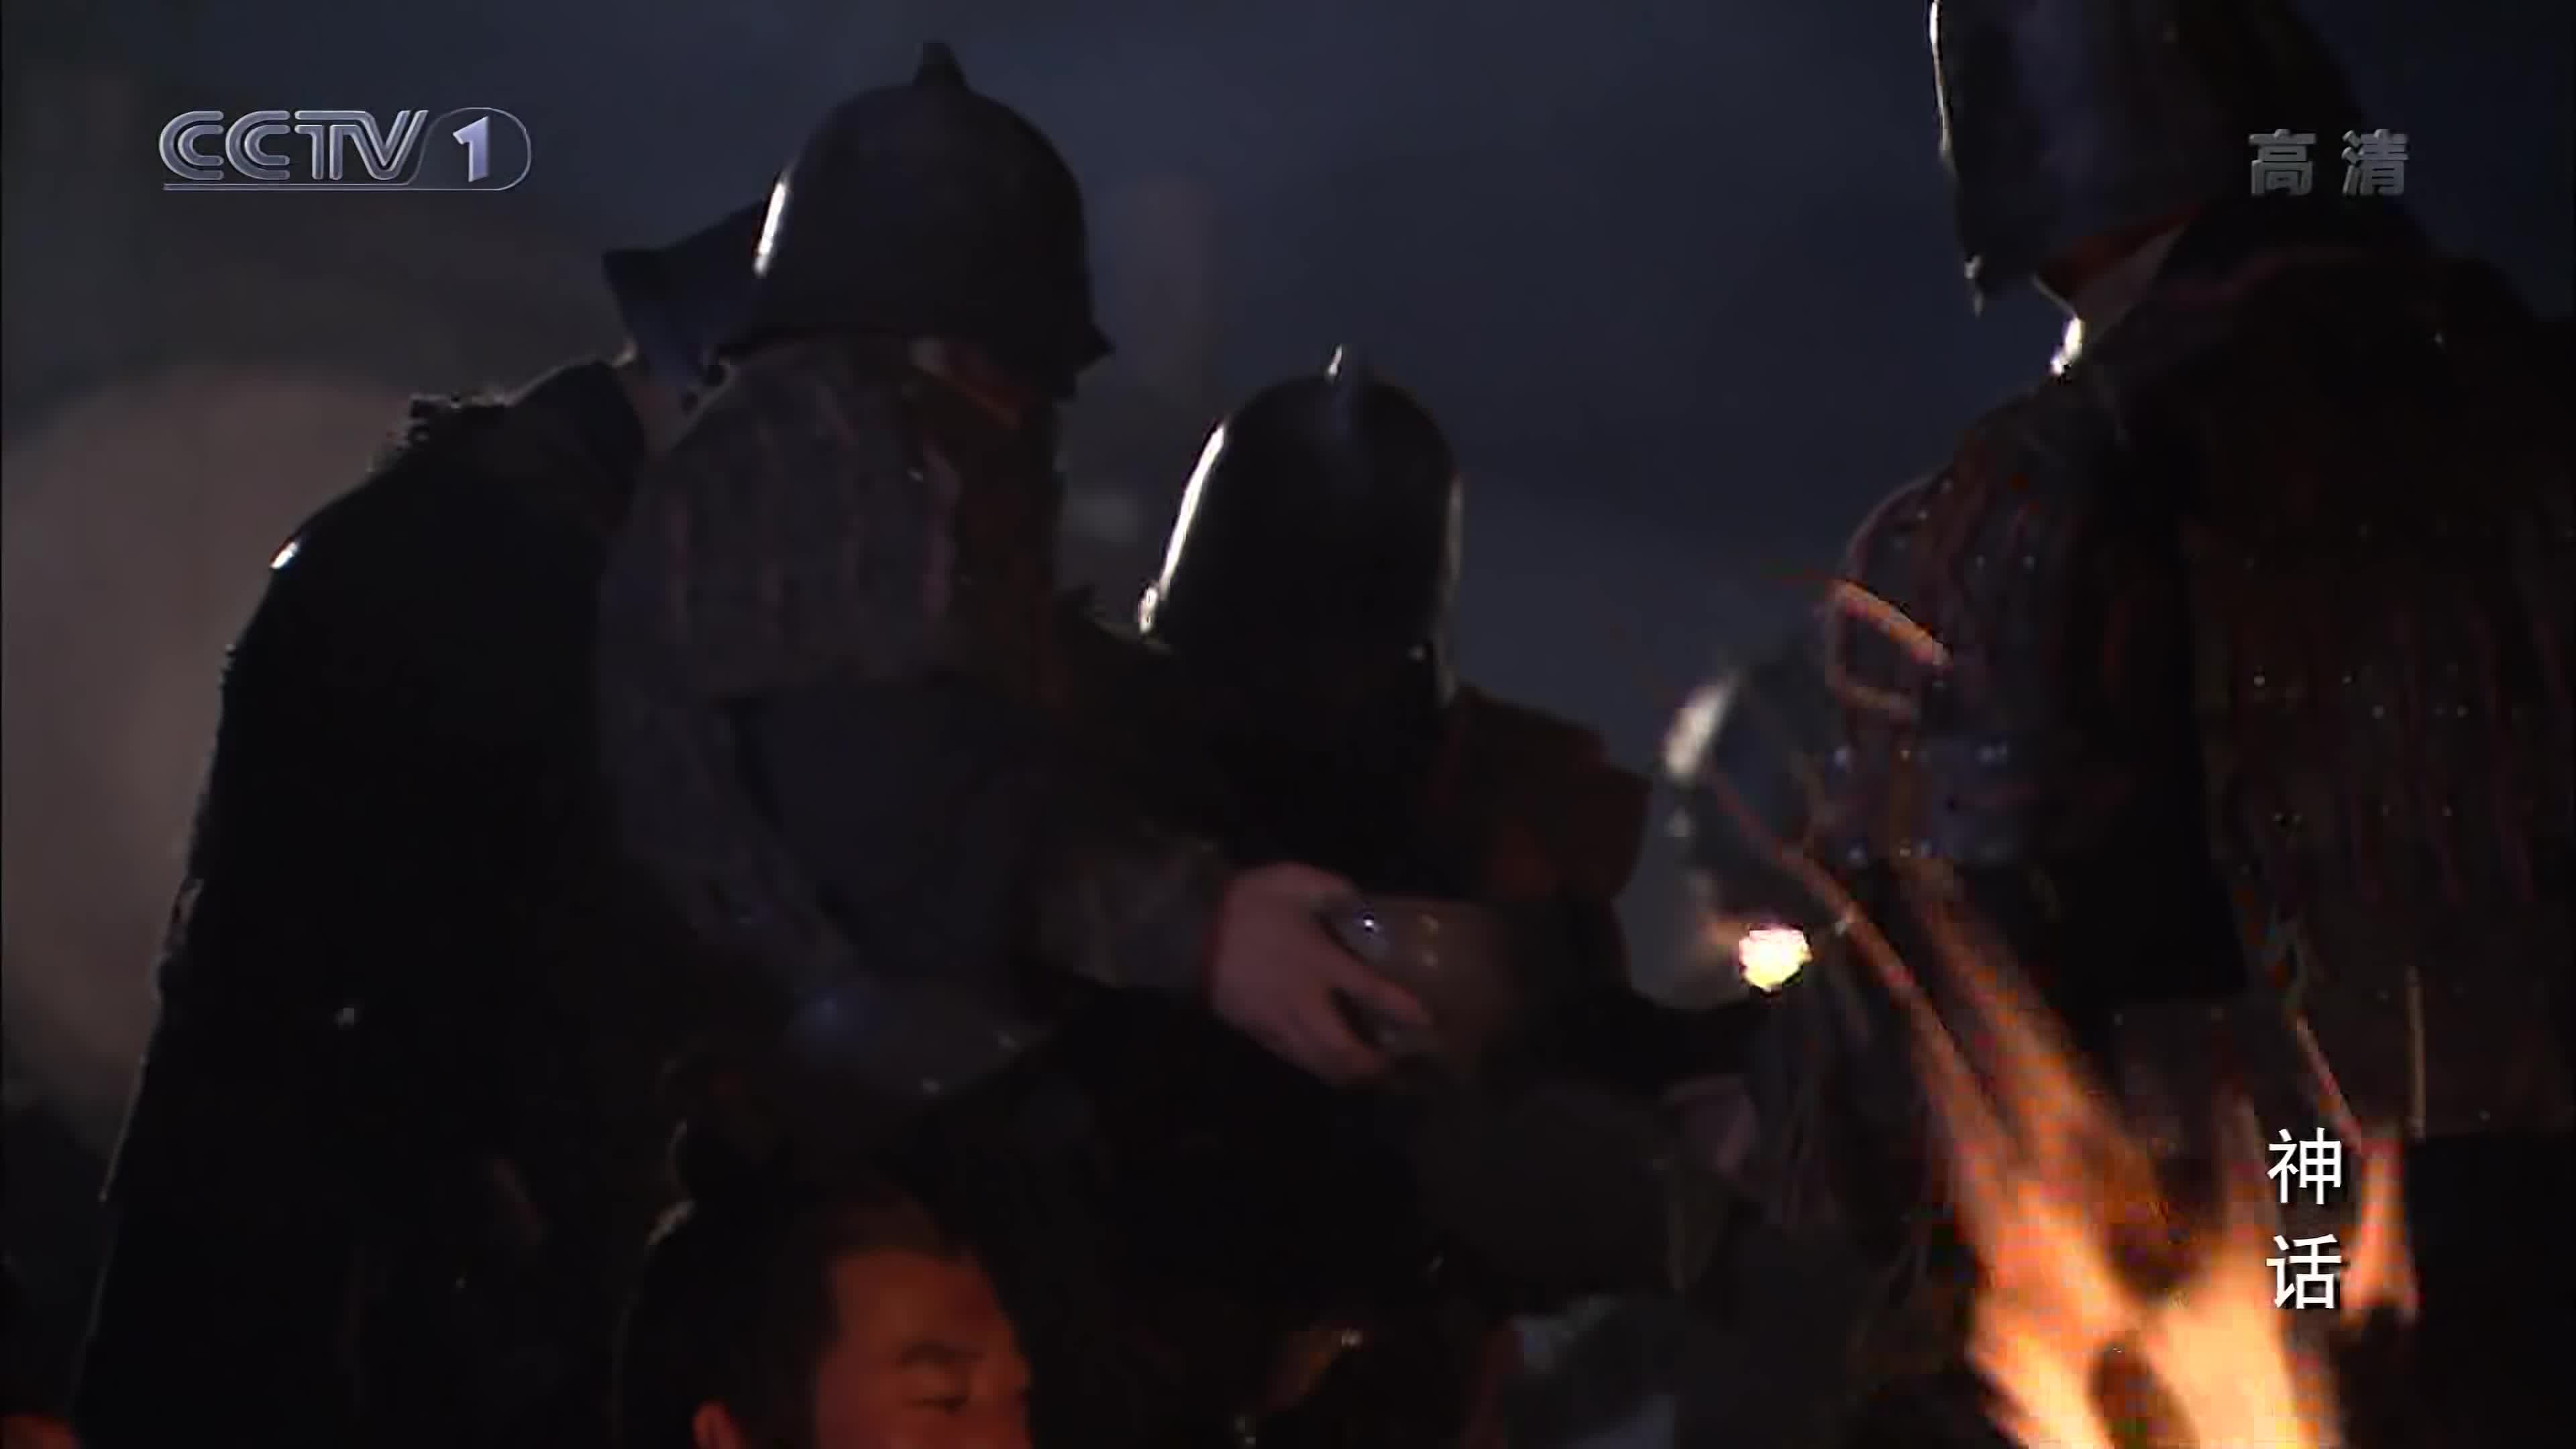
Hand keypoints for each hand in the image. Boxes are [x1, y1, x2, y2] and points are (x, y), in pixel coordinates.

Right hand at [1205, 863, 1432, 1083]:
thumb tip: (1358, 900)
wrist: (1189, 932)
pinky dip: (1315, 1067)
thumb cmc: (1245, 905)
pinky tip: (1323, 1064)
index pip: (1370, 992)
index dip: (1401, 1009)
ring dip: (1346, 1075)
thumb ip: (1332, 889)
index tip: (1426, 1022)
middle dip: (1371, 1066)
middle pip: (1345, 1049)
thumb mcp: (1293, 881)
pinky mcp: (1257, 1031)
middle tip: (1392, 1069)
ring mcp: (1279, 1022)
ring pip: (1319, 1063)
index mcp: (1320, 963)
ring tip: (1364, 1077)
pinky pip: (1293, 1058)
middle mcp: (1305, 1002)